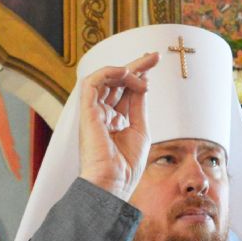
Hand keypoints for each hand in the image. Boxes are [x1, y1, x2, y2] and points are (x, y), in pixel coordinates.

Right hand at [78, 51, 158, 198]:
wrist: (113, 184)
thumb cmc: (125, 166)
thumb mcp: (140, 130)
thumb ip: (139, 105)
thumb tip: (143, 82)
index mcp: (114, 120)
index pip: (125, 90)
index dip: (139, 74)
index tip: (155, 61)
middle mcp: (102, 114)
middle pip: (117, 81)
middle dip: (136, 65)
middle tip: (155, 56)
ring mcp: (93, 112)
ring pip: (104, 78)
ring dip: (124, 69)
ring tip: (142, 71)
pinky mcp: (86, 112)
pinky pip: (91, 83)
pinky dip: (108, 73)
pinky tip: (125, 73)